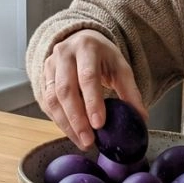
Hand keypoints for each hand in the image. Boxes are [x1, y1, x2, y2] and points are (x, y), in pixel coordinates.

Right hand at [38, 29, 147, 149]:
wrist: (81, 41)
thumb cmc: (103, 57)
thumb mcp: (120, 67)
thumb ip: (130, 91)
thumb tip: (141, 118)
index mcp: (86, 47)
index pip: (87, 77)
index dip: (92, 102)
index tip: (99, 124)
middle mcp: (64, 54)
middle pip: (66, 89)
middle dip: (77, 119)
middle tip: (88, 140)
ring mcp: (49, 66)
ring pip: (52, 99)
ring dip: (66, 124)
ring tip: (81, 141)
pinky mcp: (42, 79)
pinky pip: (47, 103)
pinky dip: (58, 120)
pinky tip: (71, 132)